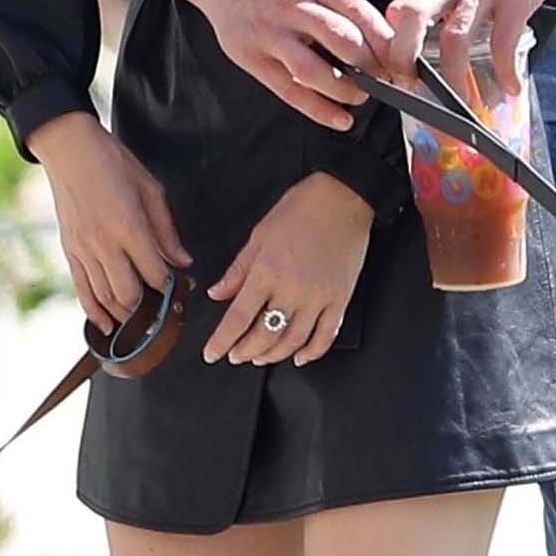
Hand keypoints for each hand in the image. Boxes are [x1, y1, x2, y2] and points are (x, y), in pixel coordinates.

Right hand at [30, 111, 189, 324]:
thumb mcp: (150, 188)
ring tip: (142, 322)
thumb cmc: (112, 162)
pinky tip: (107, 325)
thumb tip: (182, 260)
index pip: (154, 273)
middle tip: (164, 311)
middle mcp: (103, 244)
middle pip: (128, 296)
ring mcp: (83, 250)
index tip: (183, 291)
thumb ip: (166, 229)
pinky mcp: (69, 251)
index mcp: (128, 226)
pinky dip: (94, 312)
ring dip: (125, 315)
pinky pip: (81, 291)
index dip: (171, 289)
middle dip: (149, 309)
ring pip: (105, 299)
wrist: (69, 148)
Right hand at [182, 0, 396, 131]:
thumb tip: (385, 39)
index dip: (385, 43)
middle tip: (385, 78)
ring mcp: (268, 33)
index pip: (360, 14)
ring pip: (314, 71)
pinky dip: (319, 110)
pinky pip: (289, 91)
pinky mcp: (251, 58)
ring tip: (361, 95)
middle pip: (342, 41)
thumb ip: (345, 0)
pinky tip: (340, 119)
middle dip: (371, 67)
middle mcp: (290, 4)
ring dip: (346, 90)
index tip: (400, 60)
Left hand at [205, 174, 373, 365]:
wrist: (343, 198)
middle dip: (244, 351)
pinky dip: (311, 352)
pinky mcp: (340, 299)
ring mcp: (319, 298)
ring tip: (260, 357)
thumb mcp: (260, 235)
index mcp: (267, 272)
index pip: (238, 318)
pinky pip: (326, 335)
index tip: (212, 353)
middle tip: (234, 355)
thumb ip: (238, 270)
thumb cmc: (302, 209)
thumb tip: (218, 293)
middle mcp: (293, 290)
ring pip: (293, 340)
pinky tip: (299, 357)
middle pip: (264, 335)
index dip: (221, 341)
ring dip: (273, 355)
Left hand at [385, 0, 555, 95]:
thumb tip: (444, 32)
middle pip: (410, 18)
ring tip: (465, 105)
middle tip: (415, 92)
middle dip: (404, 60)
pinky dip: (504, 72)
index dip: (390, 47)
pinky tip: (510, 86)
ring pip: (453, 38)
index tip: (397, 77)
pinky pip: (503, 43)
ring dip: (455, 80)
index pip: (397, 10)